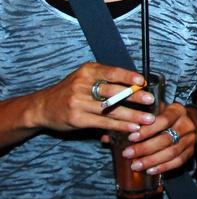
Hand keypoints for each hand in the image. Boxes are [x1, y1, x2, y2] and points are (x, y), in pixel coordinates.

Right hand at [30, 62, 156, 134]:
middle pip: (113, 91)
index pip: (112, 71)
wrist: (44, 106)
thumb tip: (136, 83)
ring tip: (147, 119)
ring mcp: (78, 102)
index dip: (128, 76)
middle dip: (134, 96)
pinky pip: (103, 122)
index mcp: (88, 71)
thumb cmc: (71, 90)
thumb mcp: (85, 78)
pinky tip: (131, 128)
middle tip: (151, 101)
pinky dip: (119, 126)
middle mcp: (83, 84)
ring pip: (110, 109)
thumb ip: (105, 79)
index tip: (143, 81)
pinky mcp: (77, 119)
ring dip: (131, 115)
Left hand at [119, 102, 196, 174]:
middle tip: (128, 154)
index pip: (163, 120)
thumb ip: (138, 118)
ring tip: (135, 165)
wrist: (196, 120)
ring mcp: (190, 139)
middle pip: (165, 139)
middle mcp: (185, 124)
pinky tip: (150, 171)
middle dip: (145, 148)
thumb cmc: (170, 115)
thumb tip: (109, 133)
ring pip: (171, 153)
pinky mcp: (191, 151)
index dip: (147, 130)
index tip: (131, 137)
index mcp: (176, 110)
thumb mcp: (158, 109)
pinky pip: (178, 162)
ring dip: (152, 161)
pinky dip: (163, 167)